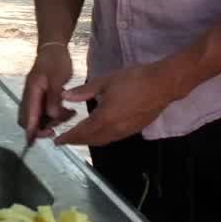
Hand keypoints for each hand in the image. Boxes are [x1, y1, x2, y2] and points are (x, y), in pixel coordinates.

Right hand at [20, 44, 75, 143]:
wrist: (53, 48)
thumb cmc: (56, 62)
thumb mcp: (57, 78)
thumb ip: (54, 97)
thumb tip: (52, 115)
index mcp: (31, 92)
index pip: (27, 117)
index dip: (30, 131)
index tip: (34, 142)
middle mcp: (30, 96)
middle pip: (29, 120)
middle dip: (42, 127)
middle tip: (57, 128)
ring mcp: (34, 96)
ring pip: (38, 116)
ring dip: (52, 120)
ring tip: (69, 114)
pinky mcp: (41, 95)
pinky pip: (44, 110)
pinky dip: (54, 114)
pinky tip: (67, 110)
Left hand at [53, 61, 190, 146]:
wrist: (162, 84)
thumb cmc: (133, 79)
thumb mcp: (105, 81)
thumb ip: (83, 91)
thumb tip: (65, 96)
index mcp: (104, 118)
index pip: (81, 132)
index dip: (68, 138)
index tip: (57, 142)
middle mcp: (114, 129)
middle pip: (92, 140)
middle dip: (77, 141)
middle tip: (65, 140)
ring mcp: (126, 131)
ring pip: (103, 141)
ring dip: (89, 141)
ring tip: (79, 137)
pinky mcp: (135, 129)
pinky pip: (113, 138)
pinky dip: (102, 138)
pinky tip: (99, 132)